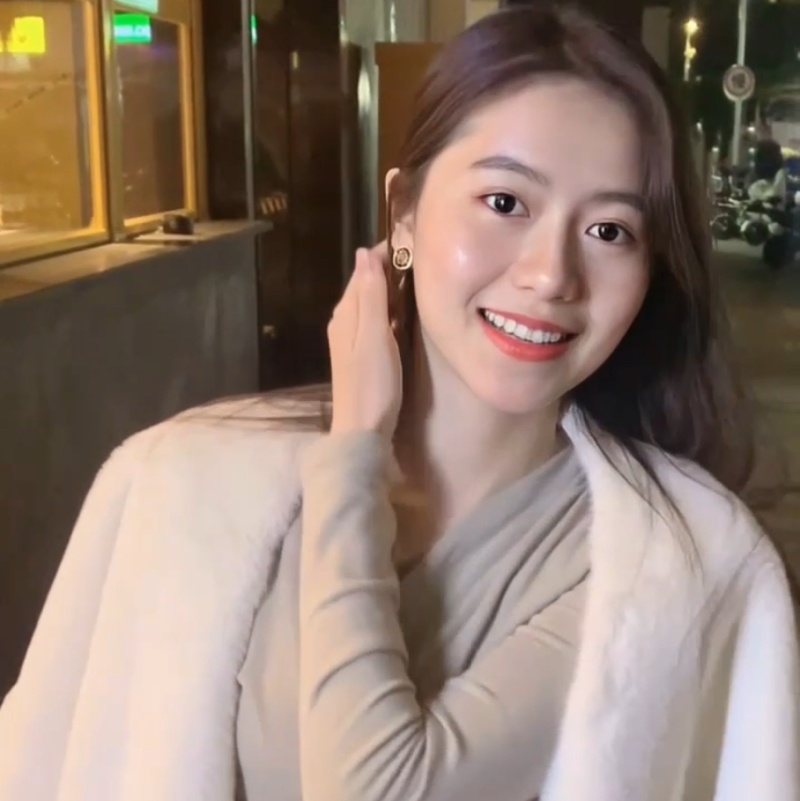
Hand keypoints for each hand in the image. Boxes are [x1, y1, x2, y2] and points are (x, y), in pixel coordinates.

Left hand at [329, 248, 402, 438]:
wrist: (362, 431)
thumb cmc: (372, 384)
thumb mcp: (374, 335)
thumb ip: (370, 295)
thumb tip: (363, 252)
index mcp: (345, 314)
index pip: (363, 271)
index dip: (385, 255)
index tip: (414, 245)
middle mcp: (343, 322)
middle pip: (364, 286)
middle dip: (388, 269)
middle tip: (423, 261)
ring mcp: (349, 340)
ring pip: (369, 304)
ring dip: (389, 290)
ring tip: (418, 281)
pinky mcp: (359, 356)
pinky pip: (373, 321)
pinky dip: (388, 311)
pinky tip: (403, 315)